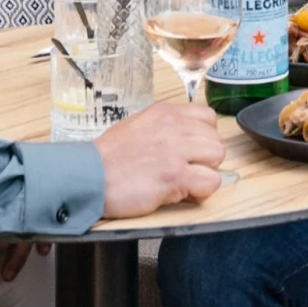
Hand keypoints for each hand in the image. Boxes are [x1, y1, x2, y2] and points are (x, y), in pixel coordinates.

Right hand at [93, 101, 225, 218]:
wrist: (89, 176)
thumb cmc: (109, 157)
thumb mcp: (137, 126)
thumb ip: (164, 128)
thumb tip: (186, 141)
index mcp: (165, 113)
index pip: (207, 117)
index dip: (203, 137)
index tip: (192, 151)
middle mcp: (174, 127)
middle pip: (215, 139)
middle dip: (205, 158)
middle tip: (186, 170)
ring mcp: (176, 150)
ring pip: (218, 156)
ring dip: (205, 172)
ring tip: (184, 181)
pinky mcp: (175, 175)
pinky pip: (211, 181)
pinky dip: (201, 191)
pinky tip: (181, 193)